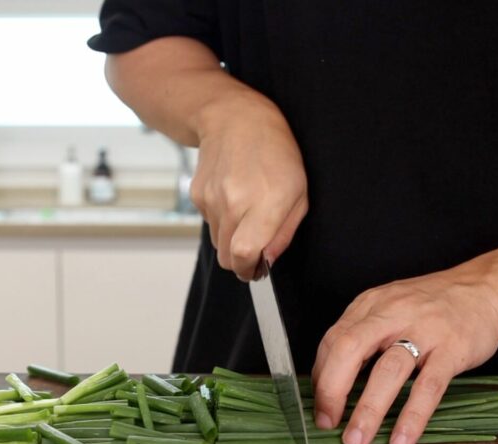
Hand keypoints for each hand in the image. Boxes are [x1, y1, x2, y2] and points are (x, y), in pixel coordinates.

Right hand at [192, 94, 307, 279]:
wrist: (235, 118)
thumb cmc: (276, 152)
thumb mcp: (300, 192)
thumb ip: (285, 232)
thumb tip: (268, 260)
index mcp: (264, 203)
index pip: (243, 255)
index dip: (249, 269)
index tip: (258, 270)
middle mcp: (233, 203)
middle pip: (227, 258)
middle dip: (241, 262)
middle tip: (254, 252)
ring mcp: (211, 200)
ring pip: (217, 243)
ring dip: (231, 240)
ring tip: (246, 215)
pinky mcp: (197, 195)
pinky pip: (209, 223)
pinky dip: (221, 220)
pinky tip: (233, 197)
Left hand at [311, 266, 497, 443]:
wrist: (487, 288)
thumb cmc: (433, 305)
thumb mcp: (390, 307)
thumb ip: (362, 335)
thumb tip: (330, 379)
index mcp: (371, 305)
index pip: (333, 340)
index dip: (321, 376)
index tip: (318, 406)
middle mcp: (393, 314)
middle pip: (350, 349)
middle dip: (332, 390)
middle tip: (326, 422)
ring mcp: (425, 330)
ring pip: (388, 371)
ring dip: (368, 410)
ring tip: (356, 441)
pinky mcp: (453, 349)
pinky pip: (429, 387)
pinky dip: (412, 416)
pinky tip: (402, 439)